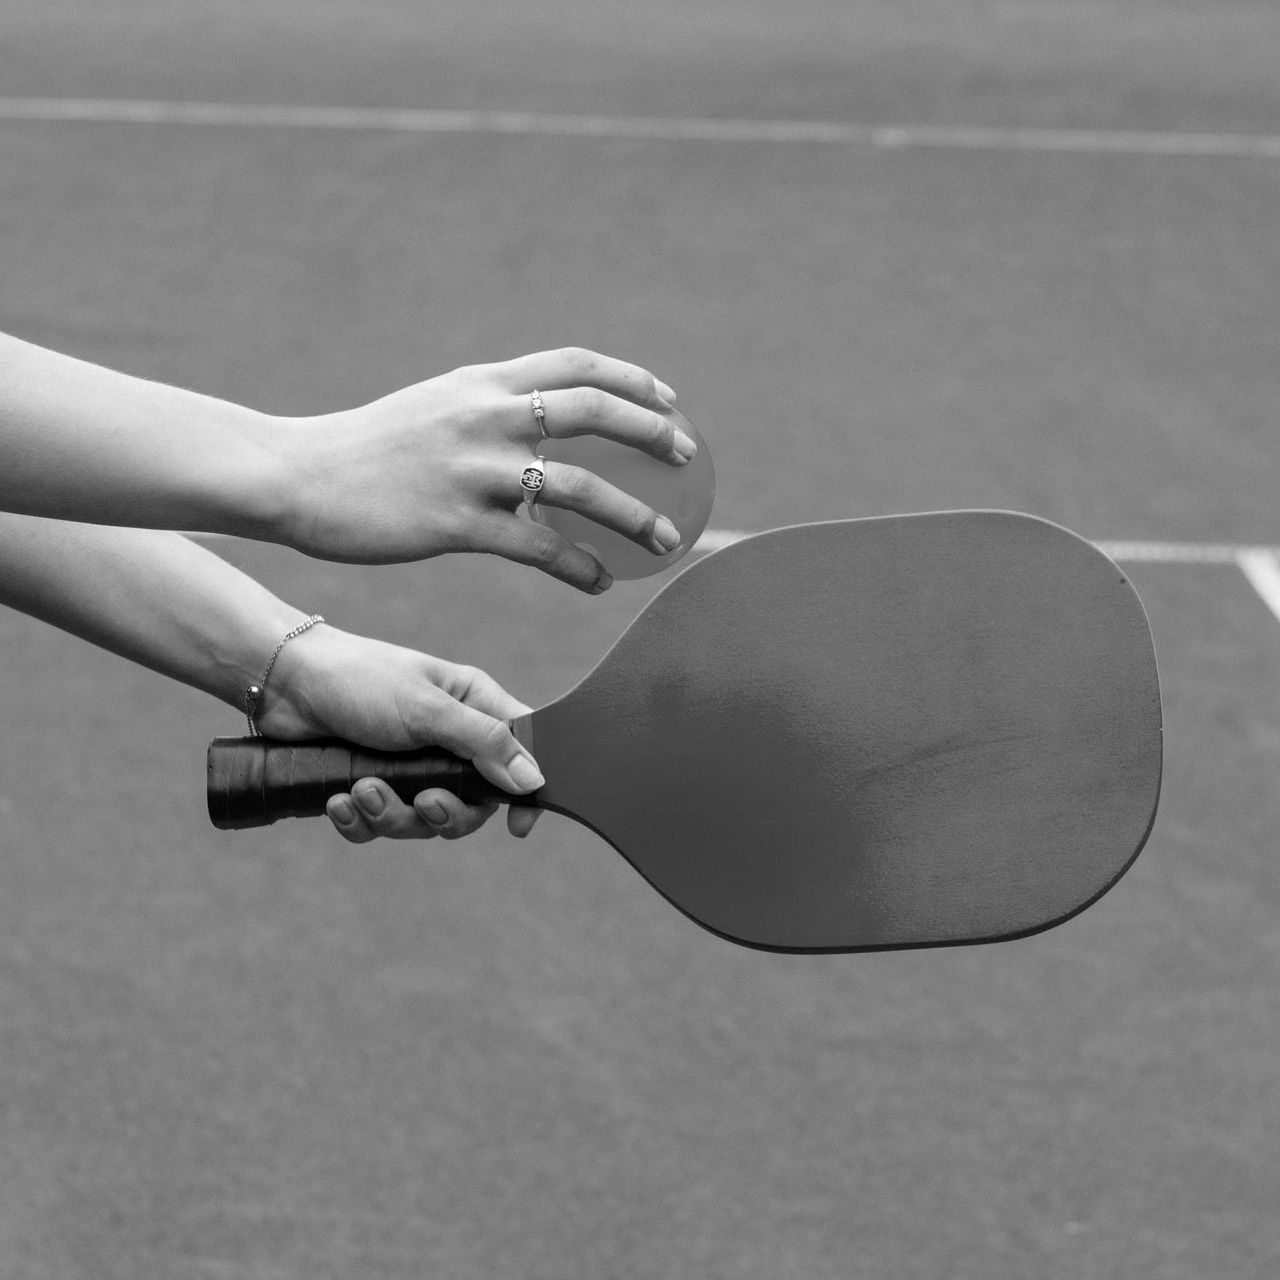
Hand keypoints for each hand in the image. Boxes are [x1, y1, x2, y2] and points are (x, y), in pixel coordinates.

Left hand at [257, 625, 542, 842]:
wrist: (284, 681)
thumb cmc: (361, 678)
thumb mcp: (428, 709)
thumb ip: (484, 743)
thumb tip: (535, 780)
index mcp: (474, 707)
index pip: (521, 752)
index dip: (524, 791)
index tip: (518, 826)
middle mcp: (448, 739)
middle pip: (472, 802)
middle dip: (444, 813)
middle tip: (421, 802)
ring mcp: (408, 765)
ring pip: (421, 820)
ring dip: (390, 815)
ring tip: (361, 790)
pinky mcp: (370, 783)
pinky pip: (378, 825)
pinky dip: (359, 821)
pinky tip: (338, 802)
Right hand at [280, 347, 694, 591]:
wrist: (297, 477)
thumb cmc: (365, 450)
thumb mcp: (432, 410)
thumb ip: (486, 412)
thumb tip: (534, 428)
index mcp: (481, 382)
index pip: (575, 364)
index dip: (632, 380)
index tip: (669, 400)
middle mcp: (484, 415)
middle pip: (594, 411)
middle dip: (653, 432)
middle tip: (689, 457)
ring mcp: (473, 468)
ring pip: (580, 487)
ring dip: (635, 515)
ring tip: (666, 541)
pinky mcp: (456, 523)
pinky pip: (538, 548)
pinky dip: (579, 566)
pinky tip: (601, 584)